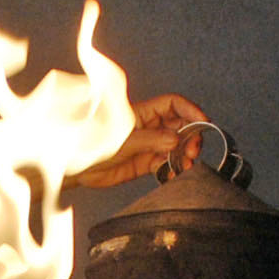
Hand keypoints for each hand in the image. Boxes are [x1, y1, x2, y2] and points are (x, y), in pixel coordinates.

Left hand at [69, 93, 209, 189]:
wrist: (76, 169)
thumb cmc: (90, 145)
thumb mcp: (123, 139)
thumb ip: (151, 140)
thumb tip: (174, 140)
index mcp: (143, 113)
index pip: (172, 104)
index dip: (189, 110)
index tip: (202, 121)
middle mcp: (149, 127)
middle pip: (179, 125)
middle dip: (190, 135)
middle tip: (192, 149)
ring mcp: (148, 145)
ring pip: (176, 146)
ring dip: (184, 154)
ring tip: (186, 164)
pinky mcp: (145, 163)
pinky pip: (166, 163)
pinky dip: (173, 169)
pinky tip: (173, 174)